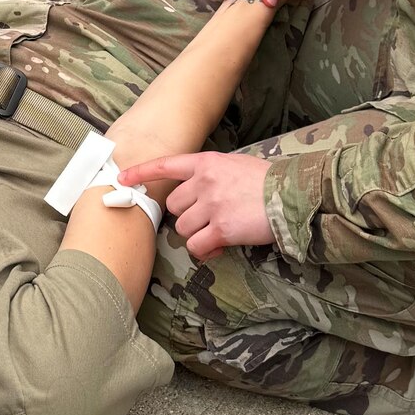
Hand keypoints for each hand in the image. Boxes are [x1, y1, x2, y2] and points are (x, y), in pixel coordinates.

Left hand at [119, 150, 273, 258]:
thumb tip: (198, 194)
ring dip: (198, 235)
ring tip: (219, 234)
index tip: (122, 178)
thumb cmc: (268, 182)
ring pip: (183, 228)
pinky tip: (221, 247)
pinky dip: (206, 251)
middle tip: (208, 220)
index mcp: (206, 163)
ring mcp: (211, 205)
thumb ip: (211, 176)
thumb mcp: (235, 165)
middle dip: (187, 216)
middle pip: (174, 206)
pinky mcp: (221, 229)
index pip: (166, 165)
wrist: (292, 195)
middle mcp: (204, 182)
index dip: (141, 173)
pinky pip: (198, 247)